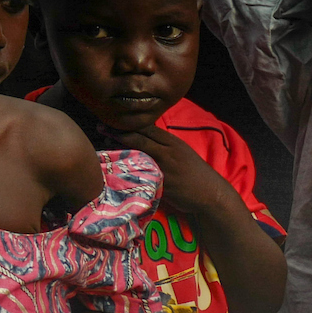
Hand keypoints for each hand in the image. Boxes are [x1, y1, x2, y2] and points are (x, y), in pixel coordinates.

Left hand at [110, 121, 239, 221]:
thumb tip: (141, 136)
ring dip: (119, 148)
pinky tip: (115, 167)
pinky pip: (142, 173)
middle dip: (118, 131)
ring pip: (138, 152)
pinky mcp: (163, 183)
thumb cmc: (194, 173)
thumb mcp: (180, 153)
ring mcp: (165, 167)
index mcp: (172, 142)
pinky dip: (128, 169)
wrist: (211, 195)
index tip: (110, 117)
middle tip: (100, 127)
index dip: (128, 122)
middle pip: (140, 136)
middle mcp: (168, 151)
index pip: (146, 127)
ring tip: (103, 143)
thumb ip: (162, 145)